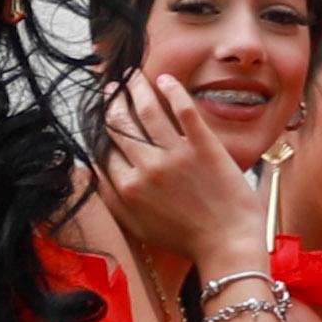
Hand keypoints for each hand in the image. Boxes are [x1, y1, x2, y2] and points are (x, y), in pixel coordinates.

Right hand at [99, 73, 271, 274]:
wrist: (229, 245)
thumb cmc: (187, 240)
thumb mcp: (139, 226)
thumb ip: (113, 199)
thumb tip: (92, 172)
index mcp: (129, 188)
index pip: (105, 149)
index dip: (102, 129)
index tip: (103, 115)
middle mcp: (147, 167)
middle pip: (120, 124)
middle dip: (112, 102)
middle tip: (111, 88)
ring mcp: (176, 154)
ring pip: (146, 110)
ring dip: (135, 87)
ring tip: (131, 76)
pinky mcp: (204, 145)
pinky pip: (183, 109)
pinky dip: (171, 90)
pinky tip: (165, 79)